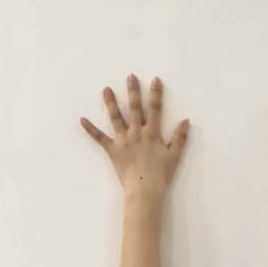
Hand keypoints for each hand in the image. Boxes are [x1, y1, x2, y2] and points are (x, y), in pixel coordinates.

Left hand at [81, 75, 189, 198]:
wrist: (144, 190)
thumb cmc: (161, 175)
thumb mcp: (175, 156)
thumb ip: (180, 138)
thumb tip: (185, 120)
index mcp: (152, 133)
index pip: (155, 109)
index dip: (156, 94)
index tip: (155, 80)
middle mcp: (136, 132)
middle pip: (135, 108)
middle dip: (133, 91)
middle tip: (130, 76)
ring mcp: (123, 140)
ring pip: (116, 118)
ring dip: (111, 102)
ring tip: (106, 89)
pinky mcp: (112, 149)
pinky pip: (99, 138)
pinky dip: (90, 129)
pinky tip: (82, 119)